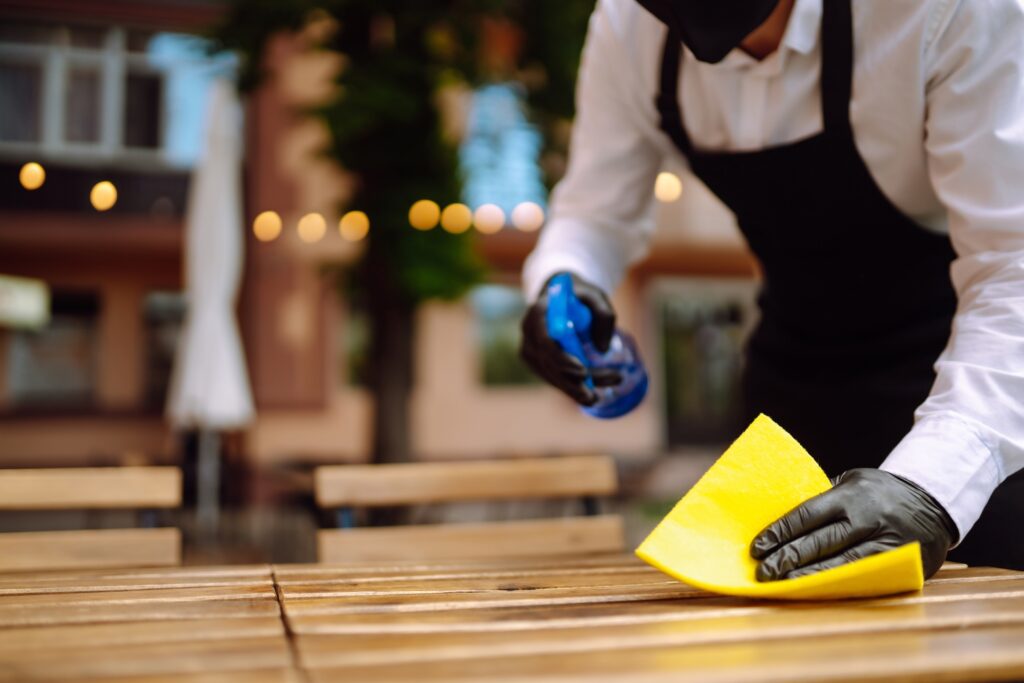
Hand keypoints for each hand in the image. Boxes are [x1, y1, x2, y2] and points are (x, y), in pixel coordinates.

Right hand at [520, 272, 619, 405]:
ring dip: (574, 389)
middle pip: (549, 363)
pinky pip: (551, 377)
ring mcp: (529, 348)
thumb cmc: (579, 295)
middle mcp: (529, 332)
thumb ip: (604, 315)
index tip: (583, 371)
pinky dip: (569, 387)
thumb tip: (602, 351)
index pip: (546, 341)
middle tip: (595, 395)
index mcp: (539, 313)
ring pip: (551, 375)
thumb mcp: (596, 296)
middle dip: (573, 382)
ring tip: (596, 398)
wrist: (559, 296)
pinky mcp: (535, 361)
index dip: (562, 359)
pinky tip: (587, 396)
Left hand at [750, 468, 958, 580]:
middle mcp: (867, 518)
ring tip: (783, 584)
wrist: (934, 501)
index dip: (781, 532)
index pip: (807, 514)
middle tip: (763, 572)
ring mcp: (885, 542)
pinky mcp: (898, 562)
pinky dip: (838, 583)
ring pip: (840, 563)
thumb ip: (825, 497)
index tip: (758, 547)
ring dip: (808, 576)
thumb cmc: (881, 491)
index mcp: (851, 495)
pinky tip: (817, 590)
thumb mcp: (853, 481)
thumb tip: (787, 518)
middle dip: (788, 558)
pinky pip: (863, 575)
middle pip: (820, 541)